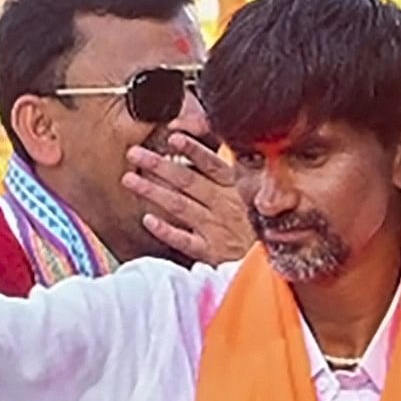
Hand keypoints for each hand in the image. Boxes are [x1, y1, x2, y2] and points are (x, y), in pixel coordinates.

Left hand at [125, 131, 251, 263]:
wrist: (270, 263)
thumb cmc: (256, 227)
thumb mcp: (251, 195)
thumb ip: (226, 174)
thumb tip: (199, 151)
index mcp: (235, 188)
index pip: (211, 163)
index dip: (191, 149)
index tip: (172, 137)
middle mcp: (224, 204)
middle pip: (188, 181)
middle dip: (159, 165)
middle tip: (133, 154)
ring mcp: (216, 228)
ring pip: (180, 206)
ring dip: (154, 191)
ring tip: (130, 180)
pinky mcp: (211, 252)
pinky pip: (185, 240)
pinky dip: (166, 230)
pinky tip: (147, 220)